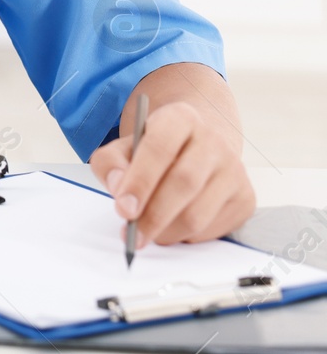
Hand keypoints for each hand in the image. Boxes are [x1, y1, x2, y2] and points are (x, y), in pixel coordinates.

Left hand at [89, 99, 255, 247]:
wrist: (196, 147)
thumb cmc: (154, 151)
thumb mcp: (123, 147)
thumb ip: (110, 164)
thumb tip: (120, 190)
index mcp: (180, 118)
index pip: (160, 148)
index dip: (140, 181)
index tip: (123, 209)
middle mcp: (214, 141)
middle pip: (184, 183)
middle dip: (153, 215)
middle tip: (132, 234)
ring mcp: (234, 170)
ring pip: (198, 213)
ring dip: (167, 231)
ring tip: (148, 231)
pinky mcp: (245, 198)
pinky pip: (212, 229)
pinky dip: (186, 237)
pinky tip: (173, 226)